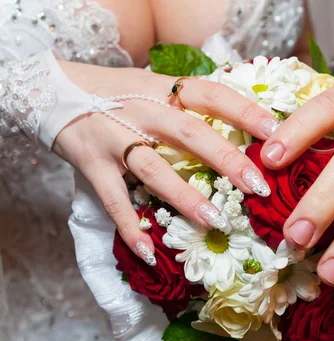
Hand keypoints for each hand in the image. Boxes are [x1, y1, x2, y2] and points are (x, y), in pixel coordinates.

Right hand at [54, 62, 279, 263]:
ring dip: (184, 196)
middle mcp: (141, 110)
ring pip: (154, 167)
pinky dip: (130, 227)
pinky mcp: (91, 164)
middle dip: (225, 159)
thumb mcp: (155, 86)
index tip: (275, 132)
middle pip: (189, 132)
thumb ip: (191, 104)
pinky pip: (113, 200)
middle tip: (257, 186)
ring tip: (215, 221)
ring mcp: (114, 137)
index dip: (244, 111)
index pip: (211, 94)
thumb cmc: (118, 93)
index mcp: (163, 89)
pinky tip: (149, 253)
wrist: (51, 89)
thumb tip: (244, 120)